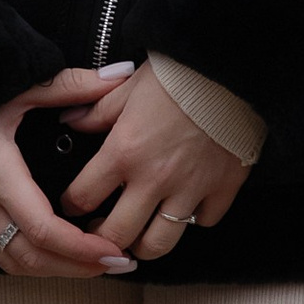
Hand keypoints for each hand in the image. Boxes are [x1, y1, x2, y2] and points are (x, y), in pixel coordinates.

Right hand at [0, 66, 143, 277]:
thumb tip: (119, 76)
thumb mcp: (15, 84)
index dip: (81, 248)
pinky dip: (28, 262)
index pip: (43, 230)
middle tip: (117, 264)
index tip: (114, 251)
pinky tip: (51, 254)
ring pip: (12, 263)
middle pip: (32, 258)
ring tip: (92, 264)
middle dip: (77, 267)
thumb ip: (69, 85)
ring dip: (53, 270)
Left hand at [61, 63, 251, 258]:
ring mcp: (191, 188)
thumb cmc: (179, 69)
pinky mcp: (223, 187)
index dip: (71, 204)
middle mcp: (154, 178)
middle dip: (101, 240)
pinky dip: (194, 218)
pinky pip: (204, 221)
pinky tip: (187, 204)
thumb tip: (71, 121)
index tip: (74, 203)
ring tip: (140, 231)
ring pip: (159, 244)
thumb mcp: (131, 84)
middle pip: (116, 236)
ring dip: (144, 243)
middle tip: (100, 231)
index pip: (83, 197)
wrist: (232, 59)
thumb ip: (98, 109)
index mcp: (125, 150)